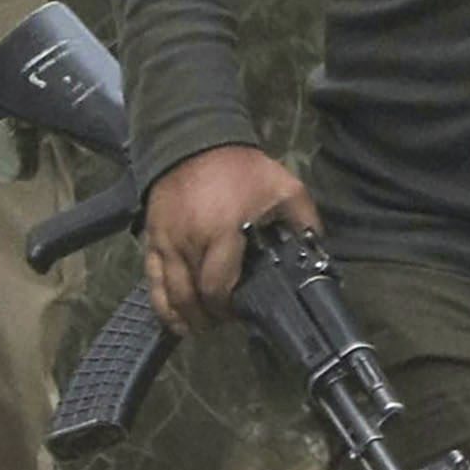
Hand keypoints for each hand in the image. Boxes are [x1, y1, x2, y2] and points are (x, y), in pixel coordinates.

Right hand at [143, 142, 315, 337]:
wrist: (193, 140)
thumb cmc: (239, 168)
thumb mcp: (283, 187)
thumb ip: (303, 220)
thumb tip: (318, 253)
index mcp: (221, 233)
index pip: (217, 288)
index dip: (228, 310)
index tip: (241, 315)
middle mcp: (188, 243)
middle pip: (191, 297)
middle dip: (207, 318)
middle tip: (222, 325)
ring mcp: (166, 241)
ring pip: (168, 293)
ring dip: (182, 316)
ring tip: (197, 329)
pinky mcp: (152, 238)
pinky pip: (151, 278)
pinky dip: (160, 302)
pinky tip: (171, 317)